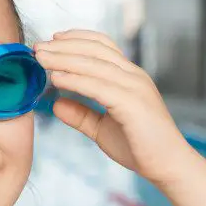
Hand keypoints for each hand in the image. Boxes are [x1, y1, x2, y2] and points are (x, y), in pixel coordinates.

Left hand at [33, 29, 193, 184]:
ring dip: (64, 58)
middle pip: (95, 50)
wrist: (169, 167)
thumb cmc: (140, 147)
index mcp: (129, 77)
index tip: (53, 39)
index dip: (77, 38)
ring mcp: (135, 88)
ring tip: (40, 57)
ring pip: (94, 64)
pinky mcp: (133, 104)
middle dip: (63, 46)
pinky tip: (56, 78)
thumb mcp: (102, 128)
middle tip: (37, 47)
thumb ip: (81, 115)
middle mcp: (133, 76)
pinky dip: (75, 80)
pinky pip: (99, 86)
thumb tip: (56, 104)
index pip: (102, 46)